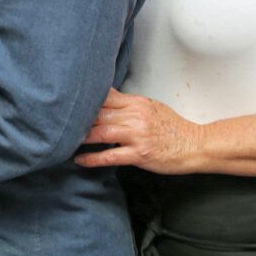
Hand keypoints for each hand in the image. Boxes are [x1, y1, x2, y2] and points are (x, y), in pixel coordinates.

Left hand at [74, 88, 204, 173]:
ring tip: (65, 141)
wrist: (194, 145)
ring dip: (81, 137)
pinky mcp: (139, 154)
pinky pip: (109, 156)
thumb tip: (106, 100)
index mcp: (137, 103)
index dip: (86, 100)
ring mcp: (136, 135)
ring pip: (100, 133)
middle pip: (99, 114)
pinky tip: (80, 160)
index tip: (69, 103)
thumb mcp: (151, 108)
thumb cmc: (174, 128)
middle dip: (79, 119)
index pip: (105, 96)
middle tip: (60, 123)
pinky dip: (92, 158)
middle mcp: (135, 116)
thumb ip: (129, 104)